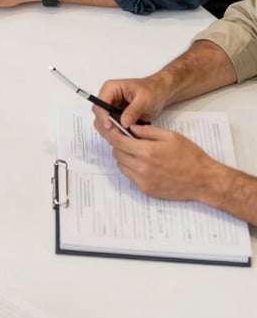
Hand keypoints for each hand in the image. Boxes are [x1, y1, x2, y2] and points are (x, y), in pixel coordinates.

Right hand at [93, 74, 172, 129]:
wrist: (159, 93)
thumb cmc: (152, 91)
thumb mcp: (145, 99)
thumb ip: (134, 110)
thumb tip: (124, 122)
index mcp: (111, 88)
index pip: (100, 104)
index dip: (103, 116)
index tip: (110, 127)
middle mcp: (108, 98)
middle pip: (99, 115)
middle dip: (107, 127)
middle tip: (119, 136)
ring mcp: (111, 108)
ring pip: (103, 123)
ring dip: (111, 132)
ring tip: (125, 138)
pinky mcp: (116, 117)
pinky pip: (112, 128)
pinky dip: (117, 134)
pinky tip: (126, 137)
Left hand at [100, 121, 223, 201]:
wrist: (203, 180)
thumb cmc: (190, 156)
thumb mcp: (170, 135)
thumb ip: (147, 130)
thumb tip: (131, 127)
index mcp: (147, 151)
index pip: (118, 141)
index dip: (114, 133)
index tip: (115, 129)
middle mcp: (142, 168)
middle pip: (116, 153)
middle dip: (118, 144)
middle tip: (127, 139)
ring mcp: (143, 181)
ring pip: (121, 166)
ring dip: (124, 157)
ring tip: (136, 152)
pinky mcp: (146, 190)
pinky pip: (130, 177)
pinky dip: (131, 168)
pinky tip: (143, 164)